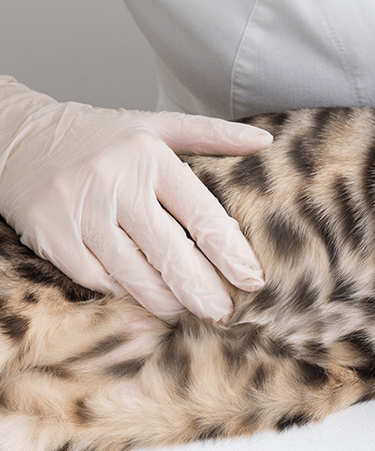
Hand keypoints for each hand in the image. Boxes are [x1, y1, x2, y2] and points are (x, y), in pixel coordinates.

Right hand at [0, 77, 270, 322]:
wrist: (17, 134)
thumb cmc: (100, 135)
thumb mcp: (155, 125)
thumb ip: (211, 134)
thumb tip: (264, 139)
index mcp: (150, 157)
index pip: (201, 215)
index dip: (230, 254)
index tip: (253, 280)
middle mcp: (116, 183)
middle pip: (170, 253)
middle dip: (202, 290)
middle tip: (224, 313)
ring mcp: (81, 211)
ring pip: (134, 272)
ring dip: (167, 300)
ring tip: (190, 313)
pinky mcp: (52, 235)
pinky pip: (97, 278)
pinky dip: (124, 293)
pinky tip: (146, 302)